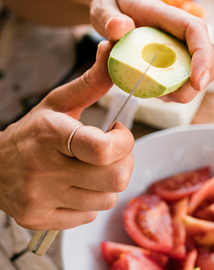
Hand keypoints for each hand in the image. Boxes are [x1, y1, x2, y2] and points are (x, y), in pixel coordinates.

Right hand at [0, 42, 133, 229]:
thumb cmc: (32, 133)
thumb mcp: (58, 104)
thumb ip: (90, 82)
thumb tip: (110, 49)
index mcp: (50, 134)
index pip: (102, 149)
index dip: (124, 142)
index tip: (118, 131)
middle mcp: (44, 169)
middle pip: (115, 179)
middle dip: (124, 162)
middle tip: (114, 152)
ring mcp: (41, 198)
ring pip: (107, 199)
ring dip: (109, 183)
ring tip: (94, 168)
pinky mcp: (41, 220)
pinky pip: (89, 216)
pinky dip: (91, 200)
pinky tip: (77, 185)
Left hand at [90, 0, 213, 102]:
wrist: (117, 1)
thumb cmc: (112, 1)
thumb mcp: (103, 7)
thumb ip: (108, 18)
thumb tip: (120, 27)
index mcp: (166, 14)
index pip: (195, 30)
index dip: (202, 56)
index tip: (196, 82)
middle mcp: (182, 29)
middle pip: (208, 55)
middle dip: (196, 83)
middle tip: (165, 98)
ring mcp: (184, 43)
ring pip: (206, 68)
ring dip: (189, 88)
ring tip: (159, 95)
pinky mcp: (181, 54)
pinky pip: (193, 73)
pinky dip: (182, 88)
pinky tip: (159, 91)